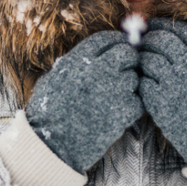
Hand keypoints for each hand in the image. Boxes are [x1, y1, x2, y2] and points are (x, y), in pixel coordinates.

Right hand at [26, 30, 143, 171]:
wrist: (51, 146)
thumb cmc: (48, 114)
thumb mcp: (52, 80)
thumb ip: (72, 63)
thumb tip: (92, 53)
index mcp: (77, 60)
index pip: (106, 39)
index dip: (115, 42)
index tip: (118, 48)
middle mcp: (96, 71)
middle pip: (127, 53)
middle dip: (128, 62)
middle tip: (123, 73)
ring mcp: (111, 90)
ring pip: (134, 78)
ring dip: (129, 87)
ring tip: (114, 100)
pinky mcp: (122, 112)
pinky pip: (139, 102)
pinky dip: (133, 108)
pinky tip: (118, 115)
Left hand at [138, 18, 186, 164]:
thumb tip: (178, 40)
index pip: (181, 30)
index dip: (165, 25)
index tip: (155, 26)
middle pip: (162, 40)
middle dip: (149, 38)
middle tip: (142, 41)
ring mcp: (173, 84)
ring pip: (148, 58)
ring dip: (142, 58)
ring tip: (141, 63)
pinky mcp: (159, 102)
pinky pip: (142, 81)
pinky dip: (141, 79)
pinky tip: (144, 84)